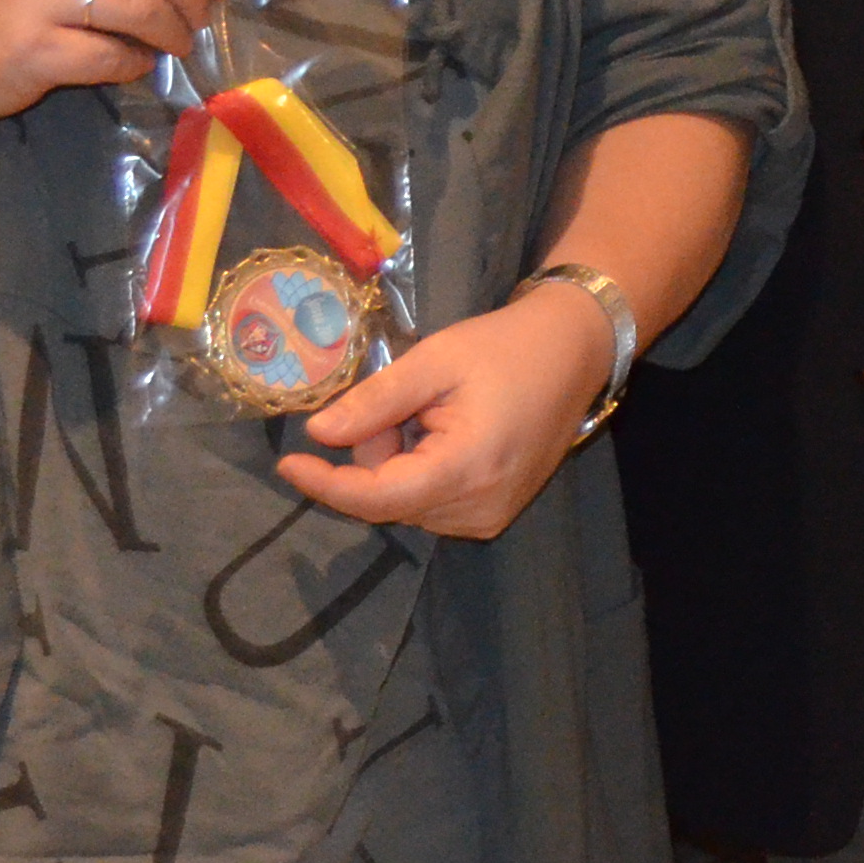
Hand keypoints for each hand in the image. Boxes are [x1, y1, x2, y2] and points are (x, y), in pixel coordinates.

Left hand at [278, 277, 616, 539]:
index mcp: (467, 468)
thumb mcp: (436, 359)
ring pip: (407, 504)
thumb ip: (377, 400)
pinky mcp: (495, 514)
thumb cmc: (507, 346)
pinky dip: (418, 473)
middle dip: (372, 455)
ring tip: (426, 412)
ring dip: (396, 465)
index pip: (377, 497)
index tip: (287, 462)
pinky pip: (431, 504)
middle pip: (389, 500)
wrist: (576, 351)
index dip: (326, 484)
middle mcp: (479, 507)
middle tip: (394, 401)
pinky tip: (440, 432)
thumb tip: (318, 433)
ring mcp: (490, 516)